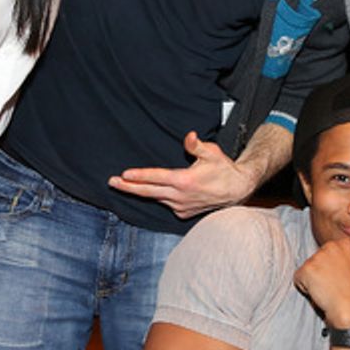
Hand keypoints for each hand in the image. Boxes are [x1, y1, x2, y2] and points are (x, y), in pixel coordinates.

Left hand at [109, 131, 257, 218]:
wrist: (237, 191)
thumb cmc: (224, 169)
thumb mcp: (212, 152)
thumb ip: (197, 145)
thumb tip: (189, 136)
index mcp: (184, 180)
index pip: (155, 177)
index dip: (138, 176)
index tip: (123, 174)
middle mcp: (180, 196)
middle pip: (148, 191)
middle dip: (128, 187)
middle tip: (111, 182)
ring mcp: (181, 206)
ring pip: (155, 198)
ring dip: (140, 192)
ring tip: (125, 186)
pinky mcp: (184, 213)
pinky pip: (166, 204)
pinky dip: (158, 197)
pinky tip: (153, 192)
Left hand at [293, 238, 349, 328]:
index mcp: (345, 245)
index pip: (329, 256)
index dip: (334, 272)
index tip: (344, 282)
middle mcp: (330, 247)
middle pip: (318, 262)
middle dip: (323, 277)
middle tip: (337, 289)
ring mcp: (317, 258)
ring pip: (308, 271)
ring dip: (315, 284)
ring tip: (330, 292)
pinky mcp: (306, 271)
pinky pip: (299, 280)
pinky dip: (306, 290)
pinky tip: (320, 295)